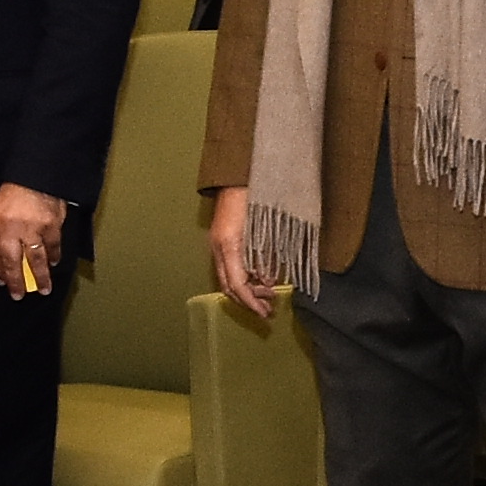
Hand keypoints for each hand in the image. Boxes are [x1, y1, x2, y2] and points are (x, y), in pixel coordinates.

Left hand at [0, 181, 70, 300]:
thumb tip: (0, 258)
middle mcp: (10, 226)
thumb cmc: (15, 192)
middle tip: (18, 294)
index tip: (1, 281)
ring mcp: (32, 227)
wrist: (37, 173)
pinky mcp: (50, 225)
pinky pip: (52, 246)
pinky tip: (53, 263)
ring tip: (43, 289)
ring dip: (40, 277)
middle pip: (11, 261)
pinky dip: (54, 257)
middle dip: (15, 281)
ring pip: (35, 259)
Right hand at [209, 183, 277, 318]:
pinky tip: (258, 278)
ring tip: (267, 294)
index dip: (251, 302)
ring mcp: (217, 244)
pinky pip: (229, 267)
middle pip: (229, 287)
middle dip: (248, 301)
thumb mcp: (266, 228)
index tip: (265, 313)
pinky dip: (243, 278)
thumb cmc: (257, 195)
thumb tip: (267, 280)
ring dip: (246, 290)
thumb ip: (266, 256)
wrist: (238, 173)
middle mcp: (219, 248)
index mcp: (229, 245)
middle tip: (268, 309)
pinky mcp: (221, 240)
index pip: (237, 285)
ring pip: (228, 279)